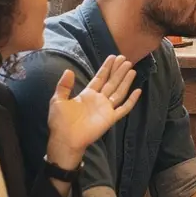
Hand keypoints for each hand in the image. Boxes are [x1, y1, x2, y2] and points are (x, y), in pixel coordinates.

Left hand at [46, 55, 142, 169]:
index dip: (106, 67)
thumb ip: (64, 86)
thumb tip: (68, 70)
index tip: (113, 57)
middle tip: (125, 59)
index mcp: (87, 94)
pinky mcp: (110, 118)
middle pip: (111, 82)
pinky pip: (124, 108)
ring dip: (125, 80)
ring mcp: (106, 108)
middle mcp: (99, 99)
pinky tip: (137, 91)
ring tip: (131, 69)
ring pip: (119, 91)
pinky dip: (131, 100)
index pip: (100, 78)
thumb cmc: (60, 122)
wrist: (65, 139)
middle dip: (118, 70)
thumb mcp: (58, 101)